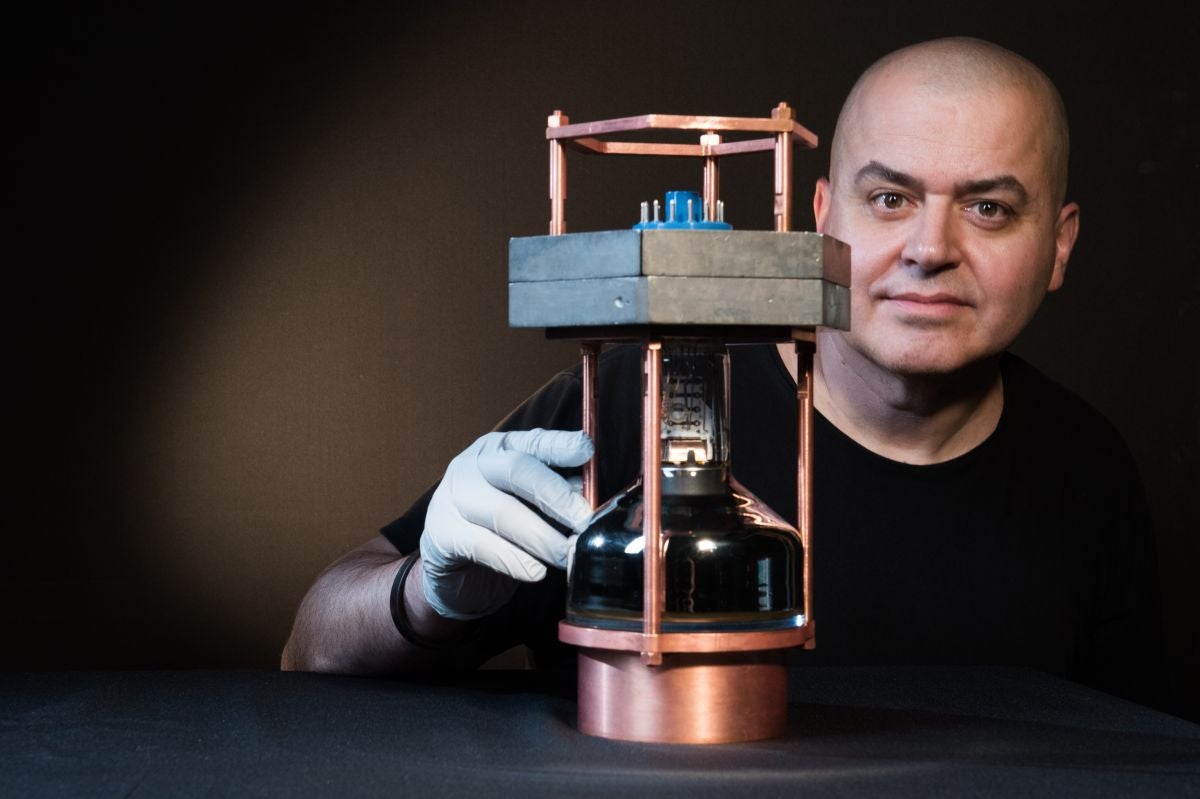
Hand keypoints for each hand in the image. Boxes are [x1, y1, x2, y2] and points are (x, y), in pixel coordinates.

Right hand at [419, 428, 593, 619]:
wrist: (453, 571)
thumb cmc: (501, 531)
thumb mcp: (532, 506)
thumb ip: (558, 496)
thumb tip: (589, 496)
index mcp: (499, 450)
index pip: (532, 442)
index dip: (559, 445)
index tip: (587, 451)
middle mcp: (473, 466)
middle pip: (517, 470)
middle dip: (556, 496)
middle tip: (584, 521)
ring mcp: (452, 498)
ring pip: (503, 512)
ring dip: (542, 537)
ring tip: (566, 555)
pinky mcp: (442, 534)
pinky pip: (483, 545)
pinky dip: (514, 560)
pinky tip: (535, 572)